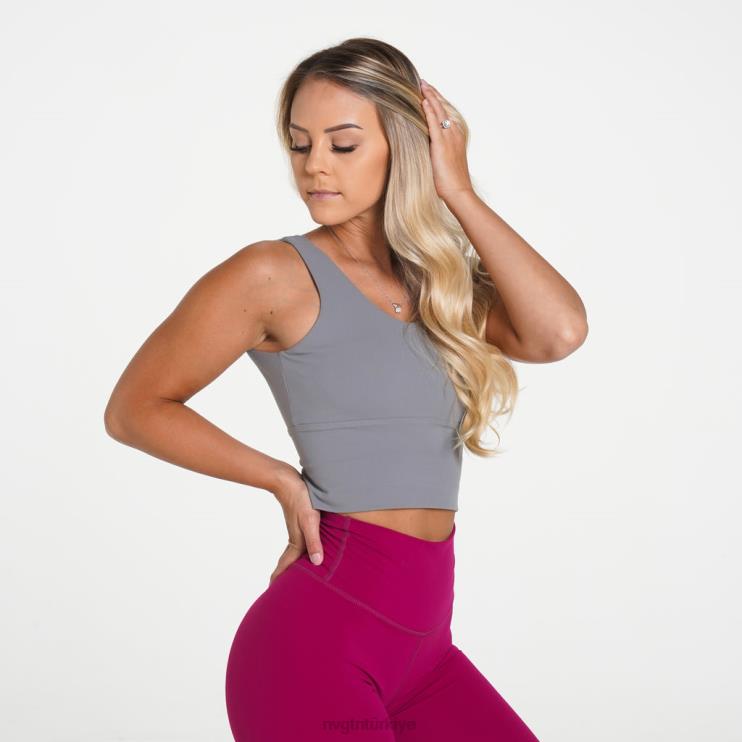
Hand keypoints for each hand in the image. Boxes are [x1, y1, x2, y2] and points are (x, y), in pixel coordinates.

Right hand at [269, 466, 323, 585]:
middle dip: (286, 574)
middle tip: (282, 588)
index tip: (272, 590)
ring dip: (294, 562)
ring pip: (296, 551)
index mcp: (296, 541)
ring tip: (296, 573)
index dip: (281, 578)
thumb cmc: (301, 499)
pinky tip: (308, 548)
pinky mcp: (301, 521)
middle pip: (290, 560)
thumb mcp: (310, 520)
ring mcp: (297, 529)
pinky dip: (302, 550)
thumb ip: (314, 541)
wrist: (288, 480)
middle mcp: (296, 537)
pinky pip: (302, 541)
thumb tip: (317, 563)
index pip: (286, 565)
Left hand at [419, 79, 473, 202]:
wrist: (458, 191)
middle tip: (422, 81)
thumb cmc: (451, 180)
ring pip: (439, 111)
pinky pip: (434, 123)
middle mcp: (455, 132)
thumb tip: (426, 142)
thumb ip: (437, 146)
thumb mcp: (445, 158)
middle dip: (432, 93)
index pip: (446, 111)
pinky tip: (423, 101)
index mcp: (457, 134)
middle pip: (443, 107)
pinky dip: (429, 111)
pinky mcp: (442, 144)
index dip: (437, 99)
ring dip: (430, 96)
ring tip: (421, 85)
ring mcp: (449, 137)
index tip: (427, 89)